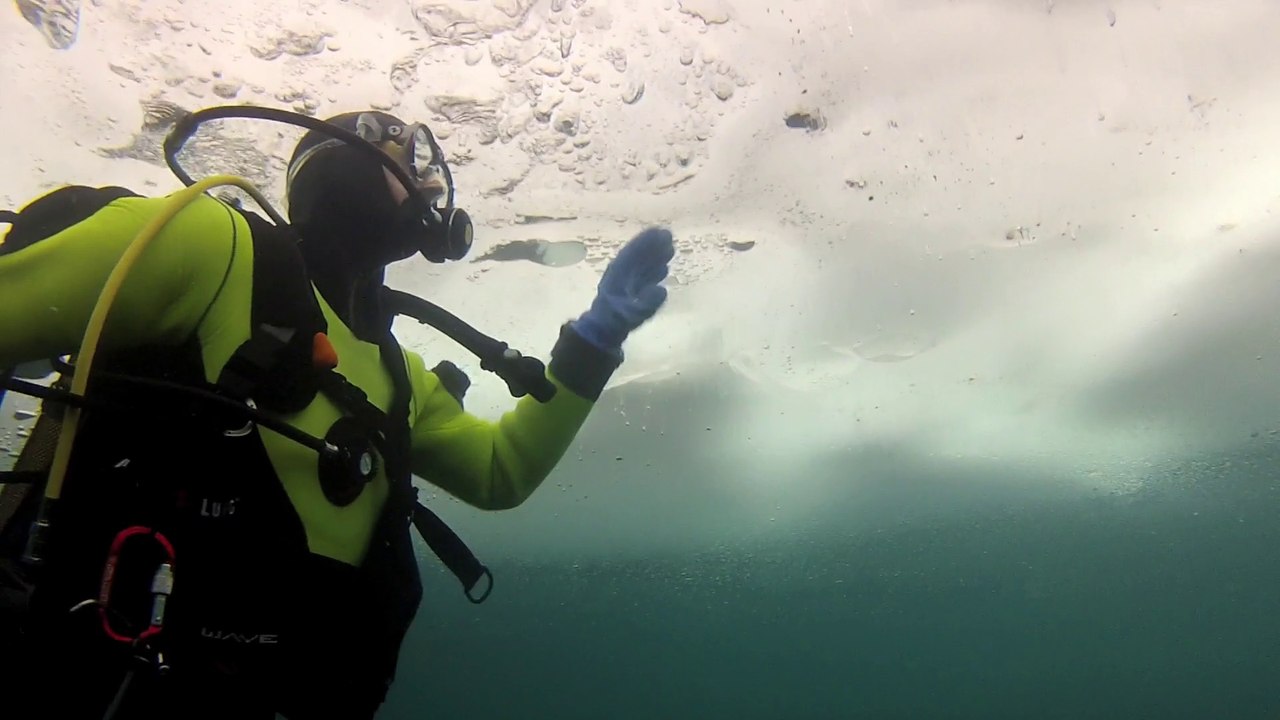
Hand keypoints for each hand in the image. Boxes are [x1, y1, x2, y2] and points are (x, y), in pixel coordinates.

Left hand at [571, 227, 673, 353]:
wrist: (603, 330)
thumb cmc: (614, 320)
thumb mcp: (629, 313)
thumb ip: (645, 303)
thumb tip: (662, 291)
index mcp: (618, 273)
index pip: (633, 253)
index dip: (646, 242)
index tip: (660, 232)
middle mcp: (621, 274)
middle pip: (638, 256)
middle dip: (653, 246)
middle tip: (669, 236)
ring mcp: (625, 282)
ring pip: (641, 265)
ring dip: (654, 256)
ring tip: (670, 248)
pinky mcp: (630, 291)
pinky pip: (643, 276)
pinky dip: (653, 271)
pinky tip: (664, 268)